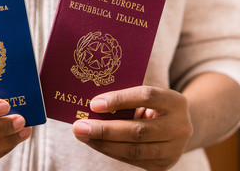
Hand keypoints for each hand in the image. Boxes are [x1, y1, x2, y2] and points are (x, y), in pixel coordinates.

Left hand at [72, 86, 192, 170]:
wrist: (179, 127)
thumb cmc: (154, 106)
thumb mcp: (147, 98)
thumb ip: (126, 99)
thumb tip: (92, 106)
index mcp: (175, 101)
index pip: (146, 96)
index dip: (120, 99)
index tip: (94, 104)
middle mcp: (179, 127)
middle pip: (138, 130)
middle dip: (104, 129)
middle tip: (79, 126)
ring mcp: (173, 149)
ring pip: (133, 149)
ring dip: (103, 143)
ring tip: (82, 135)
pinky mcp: (163, 165)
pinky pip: (131, 160)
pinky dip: (110, 151)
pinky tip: (94, 143)